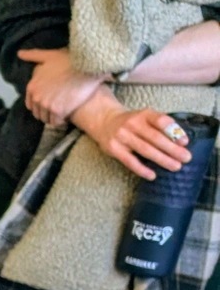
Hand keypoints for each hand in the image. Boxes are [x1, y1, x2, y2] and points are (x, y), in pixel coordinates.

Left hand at [18, 48, 107, 126]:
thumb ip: (33, 56)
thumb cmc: (70, 60)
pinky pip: (56, 122)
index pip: (31, 104)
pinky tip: (67, 117)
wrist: (89, 67)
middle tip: (58, 108)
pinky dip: (61, 121)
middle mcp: (36, 97)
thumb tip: (19, 54)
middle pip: (38, 112)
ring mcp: (46, 105)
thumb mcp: (49, 56)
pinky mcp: (58, 111)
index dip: (41, 104)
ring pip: (46, 118)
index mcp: (32, 86)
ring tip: (63, 112)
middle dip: (46, 111)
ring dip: (53, 117)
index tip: (51, 102)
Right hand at [73, 94, 192, 180]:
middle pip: (155, 138)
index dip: (174, 131)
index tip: (185, 142)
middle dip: (172, 149)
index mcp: (143, 114)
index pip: (161, 121)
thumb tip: (180, 141)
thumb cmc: (131, 122)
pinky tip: (152, 175)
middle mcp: (132, 124)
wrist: (104, 121)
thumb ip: (160, 126)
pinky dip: (142, 169)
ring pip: (145, 150)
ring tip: (175, 167)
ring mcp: (122, 136)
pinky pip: (130, 161)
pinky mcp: (113, 148)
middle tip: (186, 158)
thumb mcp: (145, 117)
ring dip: (162, 159)